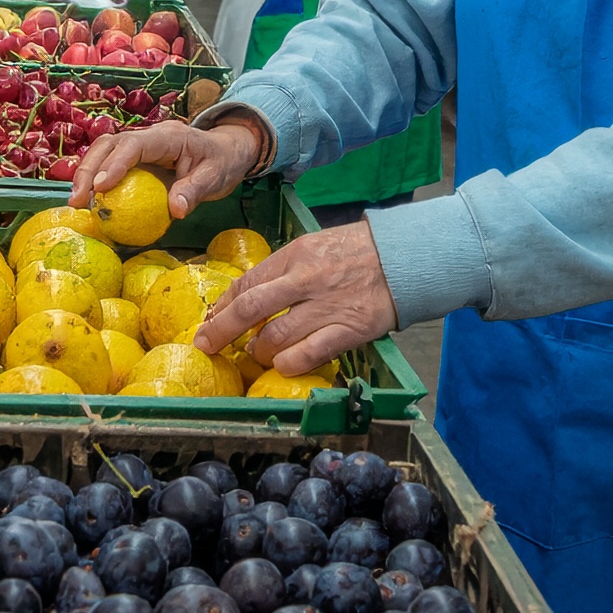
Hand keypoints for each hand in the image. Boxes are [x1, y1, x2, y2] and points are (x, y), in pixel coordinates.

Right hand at [68, 118, 262, 217]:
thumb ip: (194, 191)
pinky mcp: (137, 158)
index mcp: (169, 136)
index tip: (100, 188)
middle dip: (89, 169)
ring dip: (86, 174)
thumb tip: (175, 210)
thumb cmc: (222, 161)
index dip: (114, 163)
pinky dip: (95, 180)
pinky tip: (88, 202)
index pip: (134, 144)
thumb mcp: (216, 177)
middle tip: (78, 201)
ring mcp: (141, 145)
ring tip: (76, 203)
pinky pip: (110, 164)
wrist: (227, 150)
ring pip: (104, 151)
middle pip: (110, 144)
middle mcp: (150, 136)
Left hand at [194, 222, 398, 378]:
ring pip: (275, 337)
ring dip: (258, 350)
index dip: (223, 305)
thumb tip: (250, 294)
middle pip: (250, 308)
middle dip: (222, 330)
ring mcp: (326, 307)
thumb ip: (285, 269)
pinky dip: (288, 363)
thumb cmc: (357, 251)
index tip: (210, 320)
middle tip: (207, 344)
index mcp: (296, 255)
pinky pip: (308, 354)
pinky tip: (283, 365)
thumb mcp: (315, 247)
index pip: (247, 282)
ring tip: (257, 353)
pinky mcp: (347, 330)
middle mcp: (306, 280)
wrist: (405, 257)